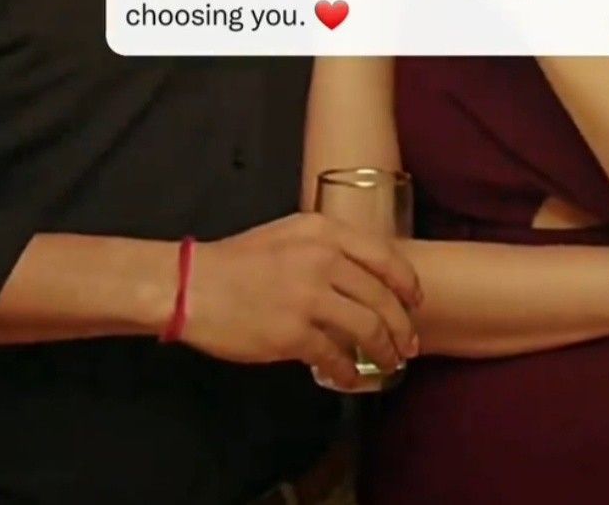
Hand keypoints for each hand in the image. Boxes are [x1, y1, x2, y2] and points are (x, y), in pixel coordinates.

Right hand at [183, 214, 421, 389]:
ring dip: (384, 351)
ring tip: (388, 363)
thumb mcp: (288, 235)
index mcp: (323, 231)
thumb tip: (361, 276)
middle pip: (383, 297)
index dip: (407, 284)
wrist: (193, 284)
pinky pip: (335, 357)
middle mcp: (322, 259)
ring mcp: (309, 297)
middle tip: (408, 345)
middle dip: (402, 327)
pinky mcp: (292, 334)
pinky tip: (348, 378)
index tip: (415, 303)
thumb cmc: (237, 261)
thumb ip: (325, 247)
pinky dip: (348, 372)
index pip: (385, 256)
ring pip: (368, 328)